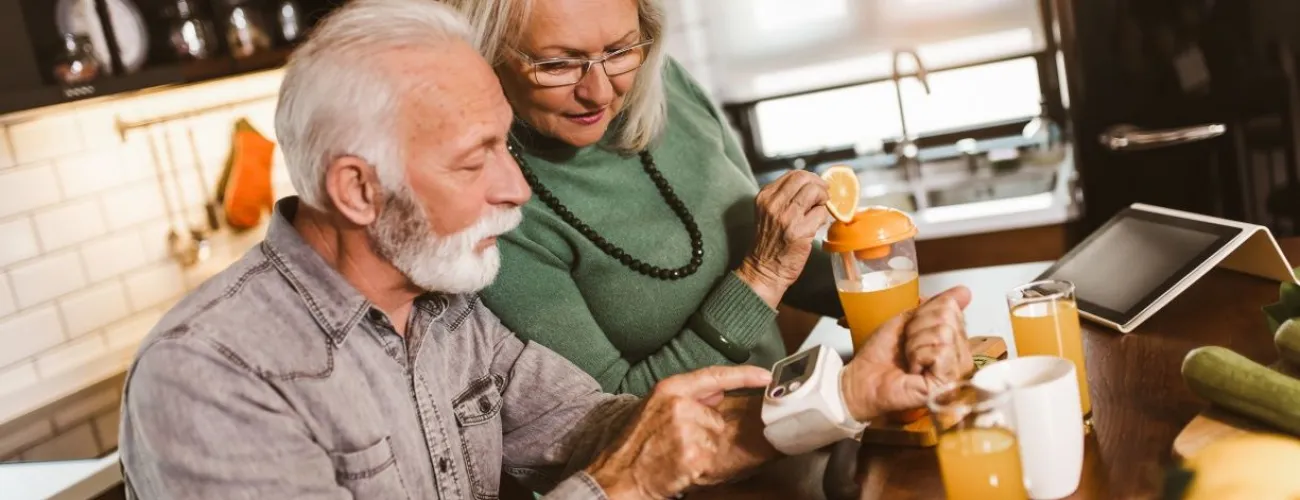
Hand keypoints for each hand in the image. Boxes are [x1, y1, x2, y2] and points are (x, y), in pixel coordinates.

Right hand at [586, 366, 773, 498]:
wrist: (618, 475)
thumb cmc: (635, 443)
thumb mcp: (654, 406)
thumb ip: (686, 397)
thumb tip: (718, 392)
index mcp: (670, 389)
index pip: (714, 376)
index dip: (743, 375)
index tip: (765, 376)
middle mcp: (680, 405)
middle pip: (717, 416)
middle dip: (706, 431)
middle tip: (680, 441)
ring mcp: (687, 430)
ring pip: (715, 439)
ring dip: (703, 451)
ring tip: (677, 455)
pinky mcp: (694, 455)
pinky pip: (712, 459)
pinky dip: (700, 467)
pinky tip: (681, 467)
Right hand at [737, 170, 829, 308]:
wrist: (764, 270)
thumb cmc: (769, 243)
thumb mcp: (768, 213)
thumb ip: (784, 197)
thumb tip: (812, 185)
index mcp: (765, 197)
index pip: (793, 174)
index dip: (810, 178)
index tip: (817, 186)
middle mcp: (774, 204)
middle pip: (805, 178)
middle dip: (819, 185)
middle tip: (824, 195)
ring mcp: (787, 217)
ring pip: (815, 191)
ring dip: (824, 199)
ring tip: (821, 209)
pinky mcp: (800, 231)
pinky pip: (821, 213)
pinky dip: (823, 217)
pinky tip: (817, 224)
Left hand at [839, 286, 974, 420]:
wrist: (862, 379)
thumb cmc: (881, 354)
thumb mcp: (908, 319)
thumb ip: (938, 306)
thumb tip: (964, 291)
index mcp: (954, 341)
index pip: (952, 308)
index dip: (923, 315)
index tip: (908, 332)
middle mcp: (961, 357)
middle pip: (948, 318)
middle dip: (918, 328)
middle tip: (906, 347)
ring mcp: (956, 372)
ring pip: (943, 333)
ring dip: (915, 343)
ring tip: (908, 359)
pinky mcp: (948, 384)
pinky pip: (940, 351)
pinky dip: (918, 356)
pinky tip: (913, 370)